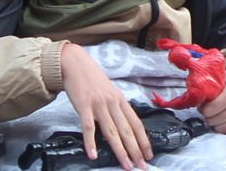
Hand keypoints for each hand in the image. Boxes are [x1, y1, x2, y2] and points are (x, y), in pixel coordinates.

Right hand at [60, 42, 151, 169]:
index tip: (149, 155)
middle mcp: (113, 103)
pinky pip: (88, 127)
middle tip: (142, 166)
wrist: (76, 64)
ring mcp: (99, 105)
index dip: (143, 140)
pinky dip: (91, 143)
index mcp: (121, 100)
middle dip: (136, 150)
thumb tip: (123, 126)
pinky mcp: (84, 106)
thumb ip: (116, 108)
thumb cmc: (92, 80)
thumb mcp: (109, 92)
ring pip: (112, 132)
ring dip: (120, 151)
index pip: (136, 123)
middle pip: (127, 130)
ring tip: (126, 165)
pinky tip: (93, 155)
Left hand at [199, 62, 225, 137]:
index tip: (205, 103)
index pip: (207, 110)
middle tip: (213, 108)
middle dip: (209, 115)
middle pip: (212, 121)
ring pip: (220, 130)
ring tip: (221, 114)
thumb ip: (215, 84)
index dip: (203, 107)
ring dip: (217, 123)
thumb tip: (200, 93)